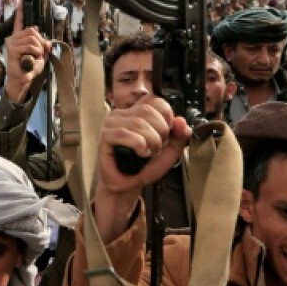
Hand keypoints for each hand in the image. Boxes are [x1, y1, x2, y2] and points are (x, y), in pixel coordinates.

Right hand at [2, 3, 49, 102]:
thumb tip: (47, 41)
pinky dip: (36, 52)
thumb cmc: (29, 68)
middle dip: (40, 41)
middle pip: (32, 30)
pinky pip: (30, 46)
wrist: (22, 80)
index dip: (20, 12)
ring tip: (36, 57)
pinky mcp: (12, 49)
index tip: (20, 1)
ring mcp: (11, 43)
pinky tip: (33, 58)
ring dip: (39, 49)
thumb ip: (44, 46)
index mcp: (19, 38)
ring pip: (32, 38)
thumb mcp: (41, 56)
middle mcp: (13, 38)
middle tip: (40, 52)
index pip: (18, 22)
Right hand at [94, 99, 191, 241]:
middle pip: (148, 111)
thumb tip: (181, 121)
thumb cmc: (144, 167)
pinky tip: (140, 153)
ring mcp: (112, 123)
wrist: (127, 186)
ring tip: (150, 153)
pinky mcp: (105, 136)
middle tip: (158, 148)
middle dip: (160, 132)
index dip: (166, 115)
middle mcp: (123, 114)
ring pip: (137, 123)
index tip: (168, 133)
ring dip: (150, 141)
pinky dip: (138, 145)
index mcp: (137, 112)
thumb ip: (179, 136)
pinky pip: (123, 133)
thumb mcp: (169, 151)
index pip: (155, 100)